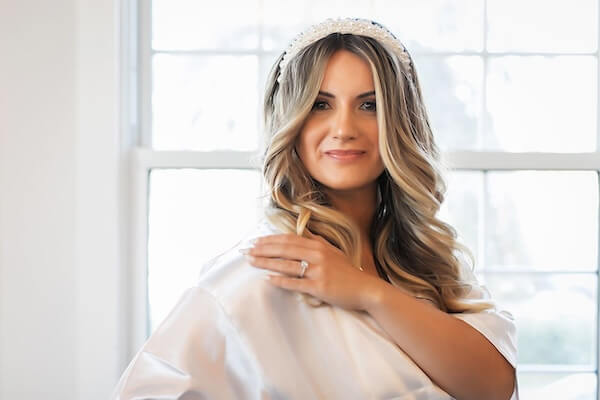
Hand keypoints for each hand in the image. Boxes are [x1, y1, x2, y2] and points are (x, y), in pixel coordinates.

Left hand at [240, 229, 383, 310]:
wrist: (365, 289)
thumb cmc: (347, 271)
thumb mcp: (333, 251)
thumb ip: (317, 240)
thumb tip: (303, 230)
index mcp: (319, 245)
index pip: (289, 239)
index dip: (271, 239)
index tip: (256, 241)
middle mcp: (318, 255)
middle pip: (285, 249)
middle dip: (263, 249)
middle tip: (247, 251)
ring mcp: (318, 271)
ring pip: (287, 265)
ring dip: (267, 262)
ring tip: (252, 262)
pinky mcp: (319, 287)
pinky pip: (295, 283)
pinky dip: (281, 281)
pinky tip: (268, 279)